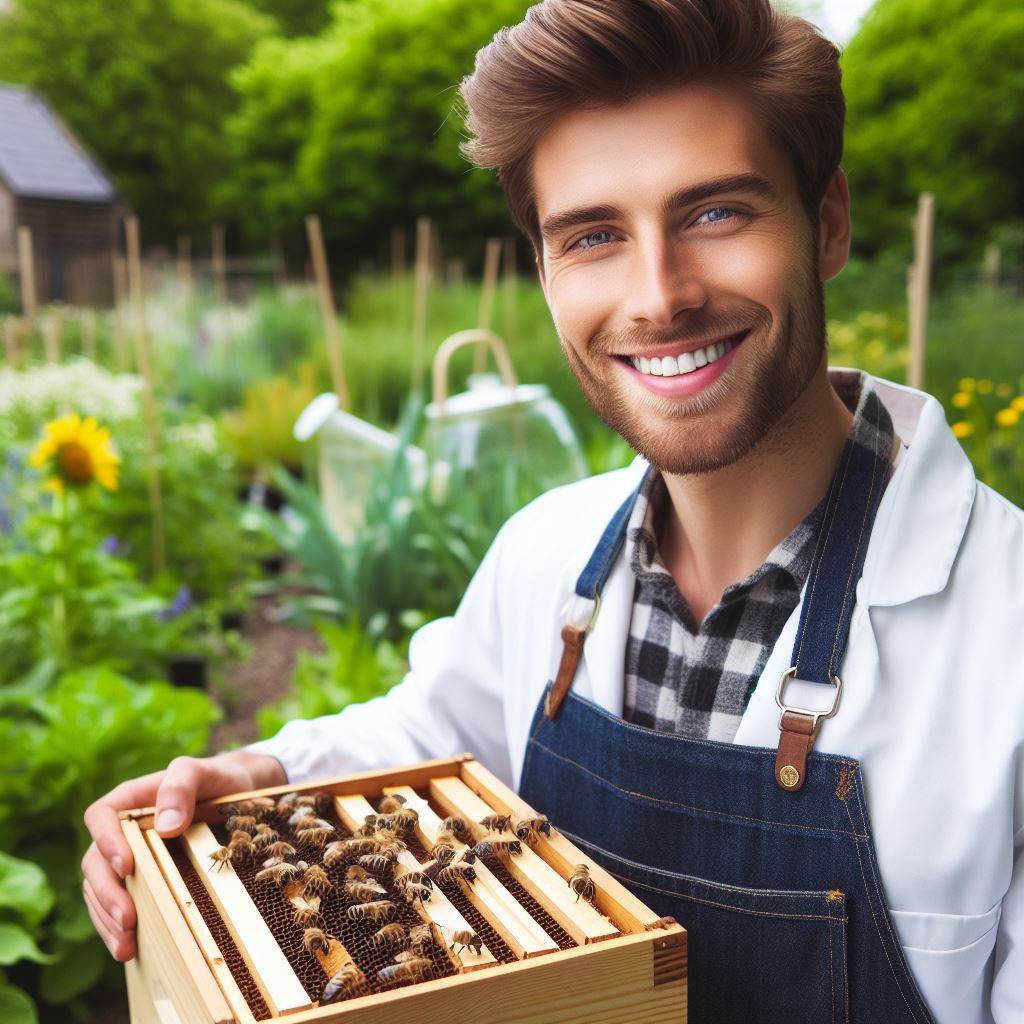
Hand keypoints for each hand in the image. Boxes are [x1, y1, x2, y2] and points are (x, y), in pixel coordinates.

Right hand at [82, 750, 286, 960]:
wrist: (238, 795)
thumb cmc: (218, 779)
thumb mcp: (204, 772)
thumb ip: (181, 785)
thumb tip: (165, 826)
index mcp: (131, 800)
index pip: (100, 816)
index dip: (106, 841)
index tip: (126, 865)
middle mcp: (123, 831)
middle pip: (95, 861)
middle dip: (107, 893)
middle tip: (128, 919)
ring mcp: (130, 858)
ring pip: (100, 889)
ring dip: (108, 919)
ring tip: (126, 945)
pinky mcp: (142, 881)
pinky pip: (118, 904)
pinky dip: (118, 928)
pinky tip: (130, 949)